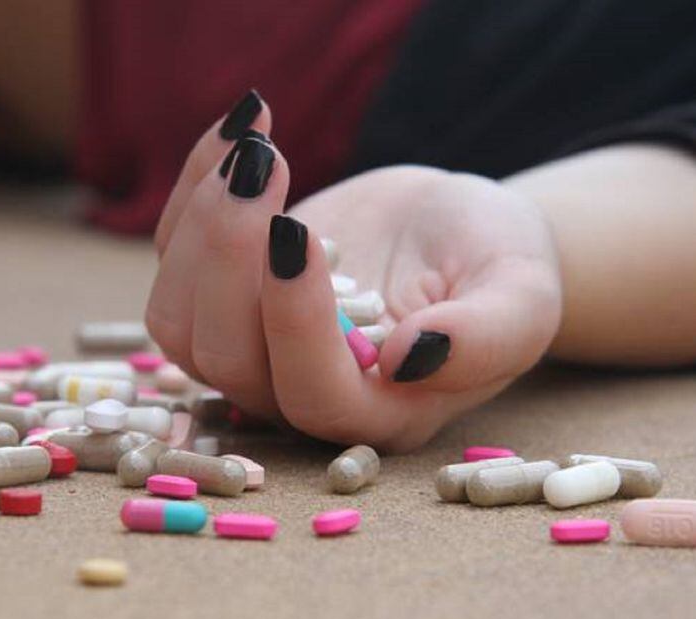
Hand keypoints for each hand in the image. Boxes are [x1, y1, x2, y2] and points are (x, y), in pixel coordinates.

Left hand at [147, 105, 560, 451]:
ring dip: (202, 224)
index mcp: (378, 410)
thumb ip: (485, 338)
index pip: (311, 392)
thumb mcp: (521, 297)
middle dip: (230, 256)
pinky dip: (193, 188)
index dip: (293, 321)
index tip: (298, 229)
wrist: (457, 236)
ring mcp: (253, 348)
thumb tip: (408, 357)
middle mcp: (300, 393)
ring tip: (256, 146)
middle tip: (267, 164)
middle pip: (224, 358)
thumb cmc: (497, 269)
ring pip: (178, 320)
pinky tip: (242, 131)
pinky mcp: (225, 296)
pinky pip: (173, 258)